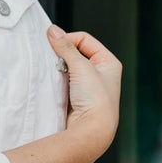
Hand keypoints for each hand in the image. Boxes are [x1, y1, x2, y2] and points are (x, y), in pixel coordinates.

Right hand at [47, 26, 121, 160]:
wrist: (92, 131)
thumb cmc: (97, 101)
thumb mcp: (82, 67)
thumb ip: (66, 47)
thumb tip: (53, 31)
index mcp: (108, 62)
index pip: (84, 40)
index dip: (69, 40)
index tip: (54, 44)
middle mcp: (99, 73)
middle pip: (74, 53)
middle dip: (61, 55)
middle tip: (53, 59)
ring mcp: (86, 86)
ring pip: (66, 67)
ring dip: (57, 68)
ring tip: (54, 73)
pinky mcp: (74, 97)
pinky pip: (61, 82)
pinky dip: (55, 80)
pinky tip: (52, 84)